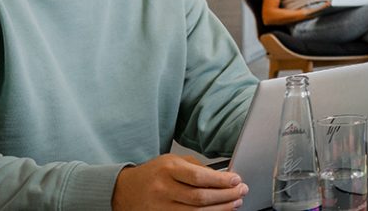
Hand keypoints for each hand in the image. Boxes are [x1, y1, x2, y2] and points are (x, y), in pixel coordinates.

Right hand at [111, 154, 246, 209]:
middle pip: (200, 197)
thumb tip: (225, 176)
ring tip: (235, 202)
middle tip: (241, 191)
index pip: (199, 177)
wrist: (126, 190)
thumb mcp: (173, 161)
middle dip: (226, 195)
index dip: (221, 180)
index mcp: (168, 170)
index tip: (236, 180)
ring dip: (221, 209)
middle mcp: (163, 189)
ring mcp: (161, 207)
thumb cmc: (154, 173)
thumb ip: (198, 167)